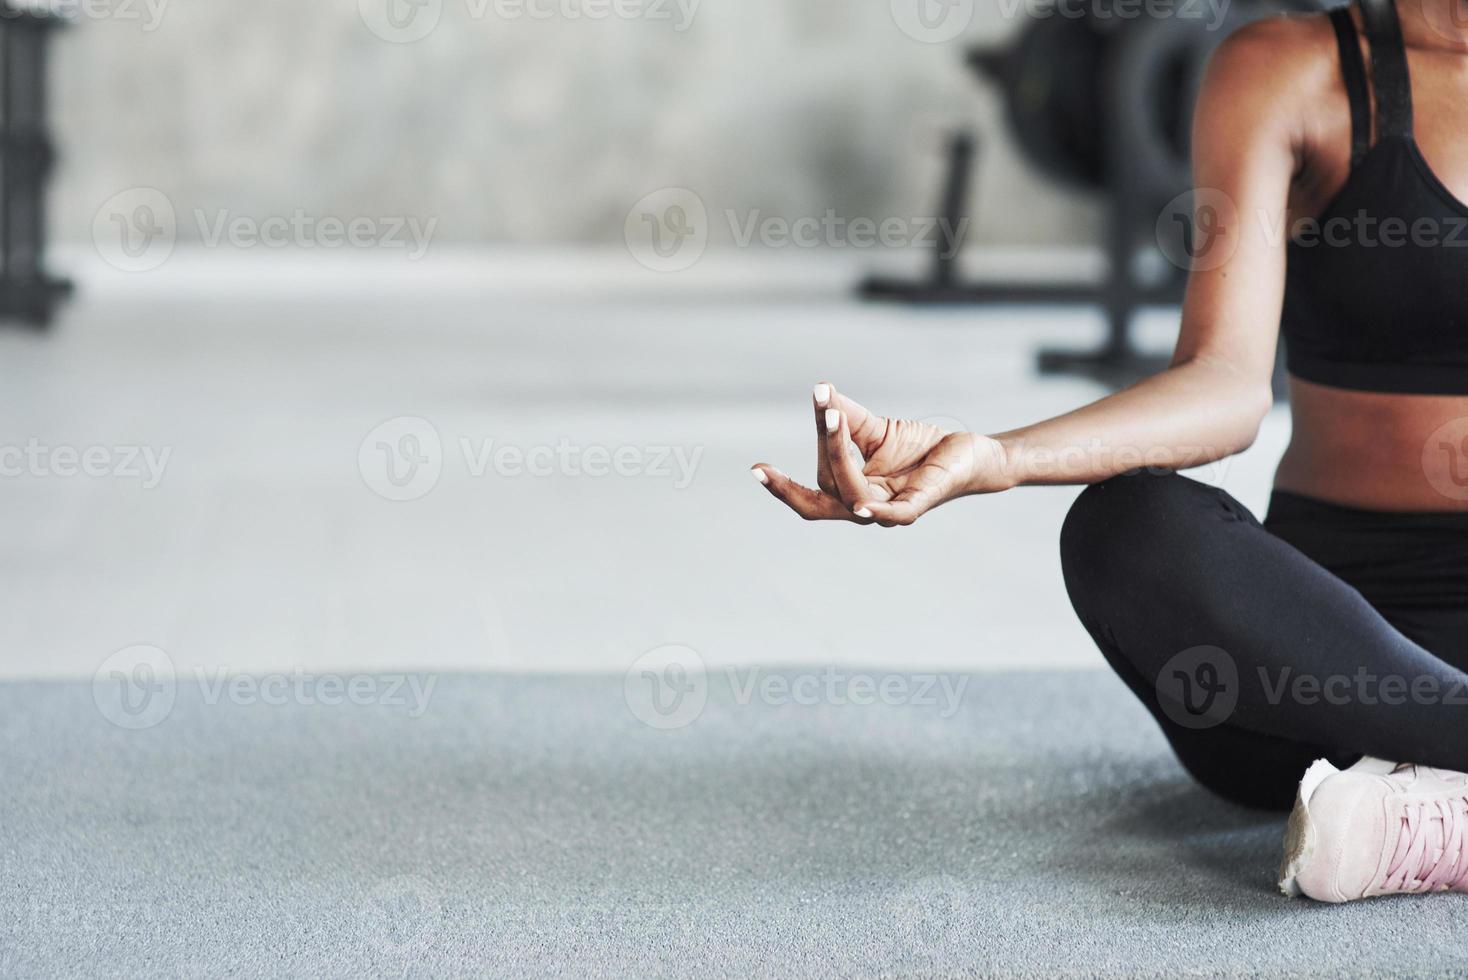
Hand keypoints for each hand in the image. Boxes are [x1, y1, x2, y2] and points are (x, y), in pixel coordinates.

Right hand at [751, 382, 1009, 525]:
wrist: (969, 453)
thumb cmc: (920, 448)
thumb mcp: (874, 429)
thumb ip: (845, 418)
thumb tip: (821, 391)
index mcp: (851, 492)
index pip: (816, 481)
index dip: (785, 481)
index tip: (756, 467)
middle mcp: (865, 506)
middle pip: (822, 497)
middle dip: (788, 489)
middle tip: (760, 471)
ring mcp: (891, 510)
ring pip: (851, 492)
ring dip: (836, 456)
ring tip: (831, 417)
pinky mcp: (918, 505)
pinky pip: (893, 513)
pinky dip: (877, 510)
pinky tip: (861, 505)